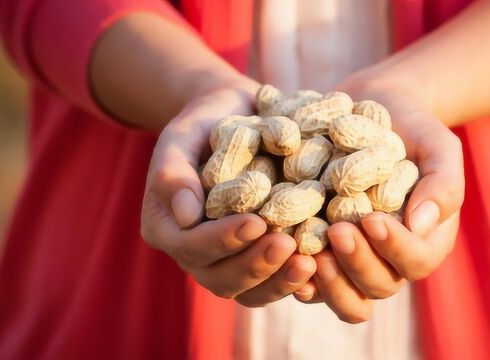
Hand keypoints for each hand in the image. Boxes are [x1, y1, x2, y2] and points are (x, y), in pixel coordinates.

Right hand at [141, 83, 315, 306]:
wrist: (236, 118)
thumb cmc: (205, 123)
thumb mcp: (183, 136)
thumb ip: (174, 172)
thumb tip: (185, 216)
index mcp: (169, 228)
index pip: (191, 246)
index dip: (223, 239)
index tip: (256, 222)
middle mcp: (196, 253)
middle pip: (221, 279)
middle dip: (255, 265)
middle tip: (288, 245)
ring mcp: (229, 260)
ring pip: (250, 290)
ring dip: (279, 280)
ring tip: (310, 263)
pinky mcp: (259, 257)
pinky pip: (274, 281)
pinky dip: (296, 279)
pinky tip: (320, 266)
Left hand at [294, 74, 464, 322]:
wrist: (369, 107)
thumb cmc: (410, 128)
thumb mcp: (436, 145)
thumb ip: (442, 183)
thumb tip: (421, 226)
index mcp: (424, 239)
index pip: (417, 261)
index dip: (396, 248)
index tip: (372, 220)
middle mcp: (389, 258)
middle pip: (379, 286)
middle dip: (358, 263)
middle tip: (337, 231)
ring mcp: (353, 260)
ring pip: (347, 297)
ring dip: (329, 283)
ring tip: (310, 255)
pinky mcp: (320, 253)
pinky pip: (312, 282)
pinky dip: (298, 278)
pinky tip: (283, 260)